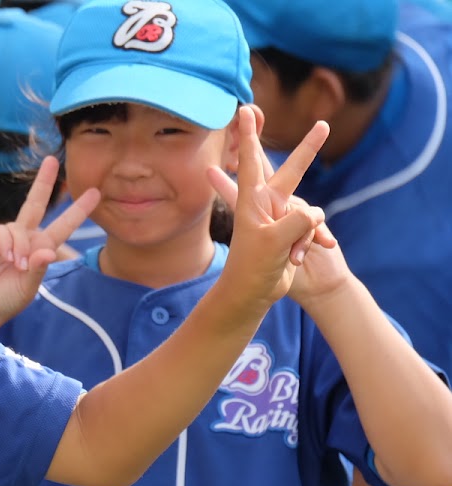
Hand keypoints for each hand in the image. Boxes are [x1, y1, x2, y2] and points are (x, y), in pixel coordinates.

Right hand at [0, 155, 99, 331]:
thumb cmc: (7, 298)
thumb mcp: (29, 287)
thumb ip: (38, 268)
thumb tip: (46, 250)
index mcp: (41, 248)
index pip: (63, 225)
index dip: (78, 210)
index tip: (96, 193)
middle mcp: (25, 238)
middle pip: (37, 204)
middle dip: (44, 182)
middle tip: (53, 160)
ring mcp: (5, 237)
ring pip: (19, 228)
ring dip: (20, 247)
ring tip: (16, 266)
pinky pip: (1, 232)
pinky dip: (7, 245)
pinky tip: (7, 258)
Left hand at [209, 107, 330, 308]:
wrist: (254, 294)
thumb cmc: (254, 268)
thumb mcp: (274, 243)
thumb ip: (297, 222)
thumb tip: (315, 212)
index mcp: (253, 202)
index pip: (251, 162)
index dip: (249, 135)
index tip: (244, 110)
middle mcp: (267, 205)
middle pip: (290, 172)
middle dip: (307, 150)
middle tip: (323, 125)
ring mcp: (281, 218)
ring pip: (309, 212)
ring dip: (303, 237)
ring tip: (289, 257)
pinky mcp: (293, 233)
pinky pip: (313, 230)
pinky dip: (309, 245)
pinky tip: (297, 261)